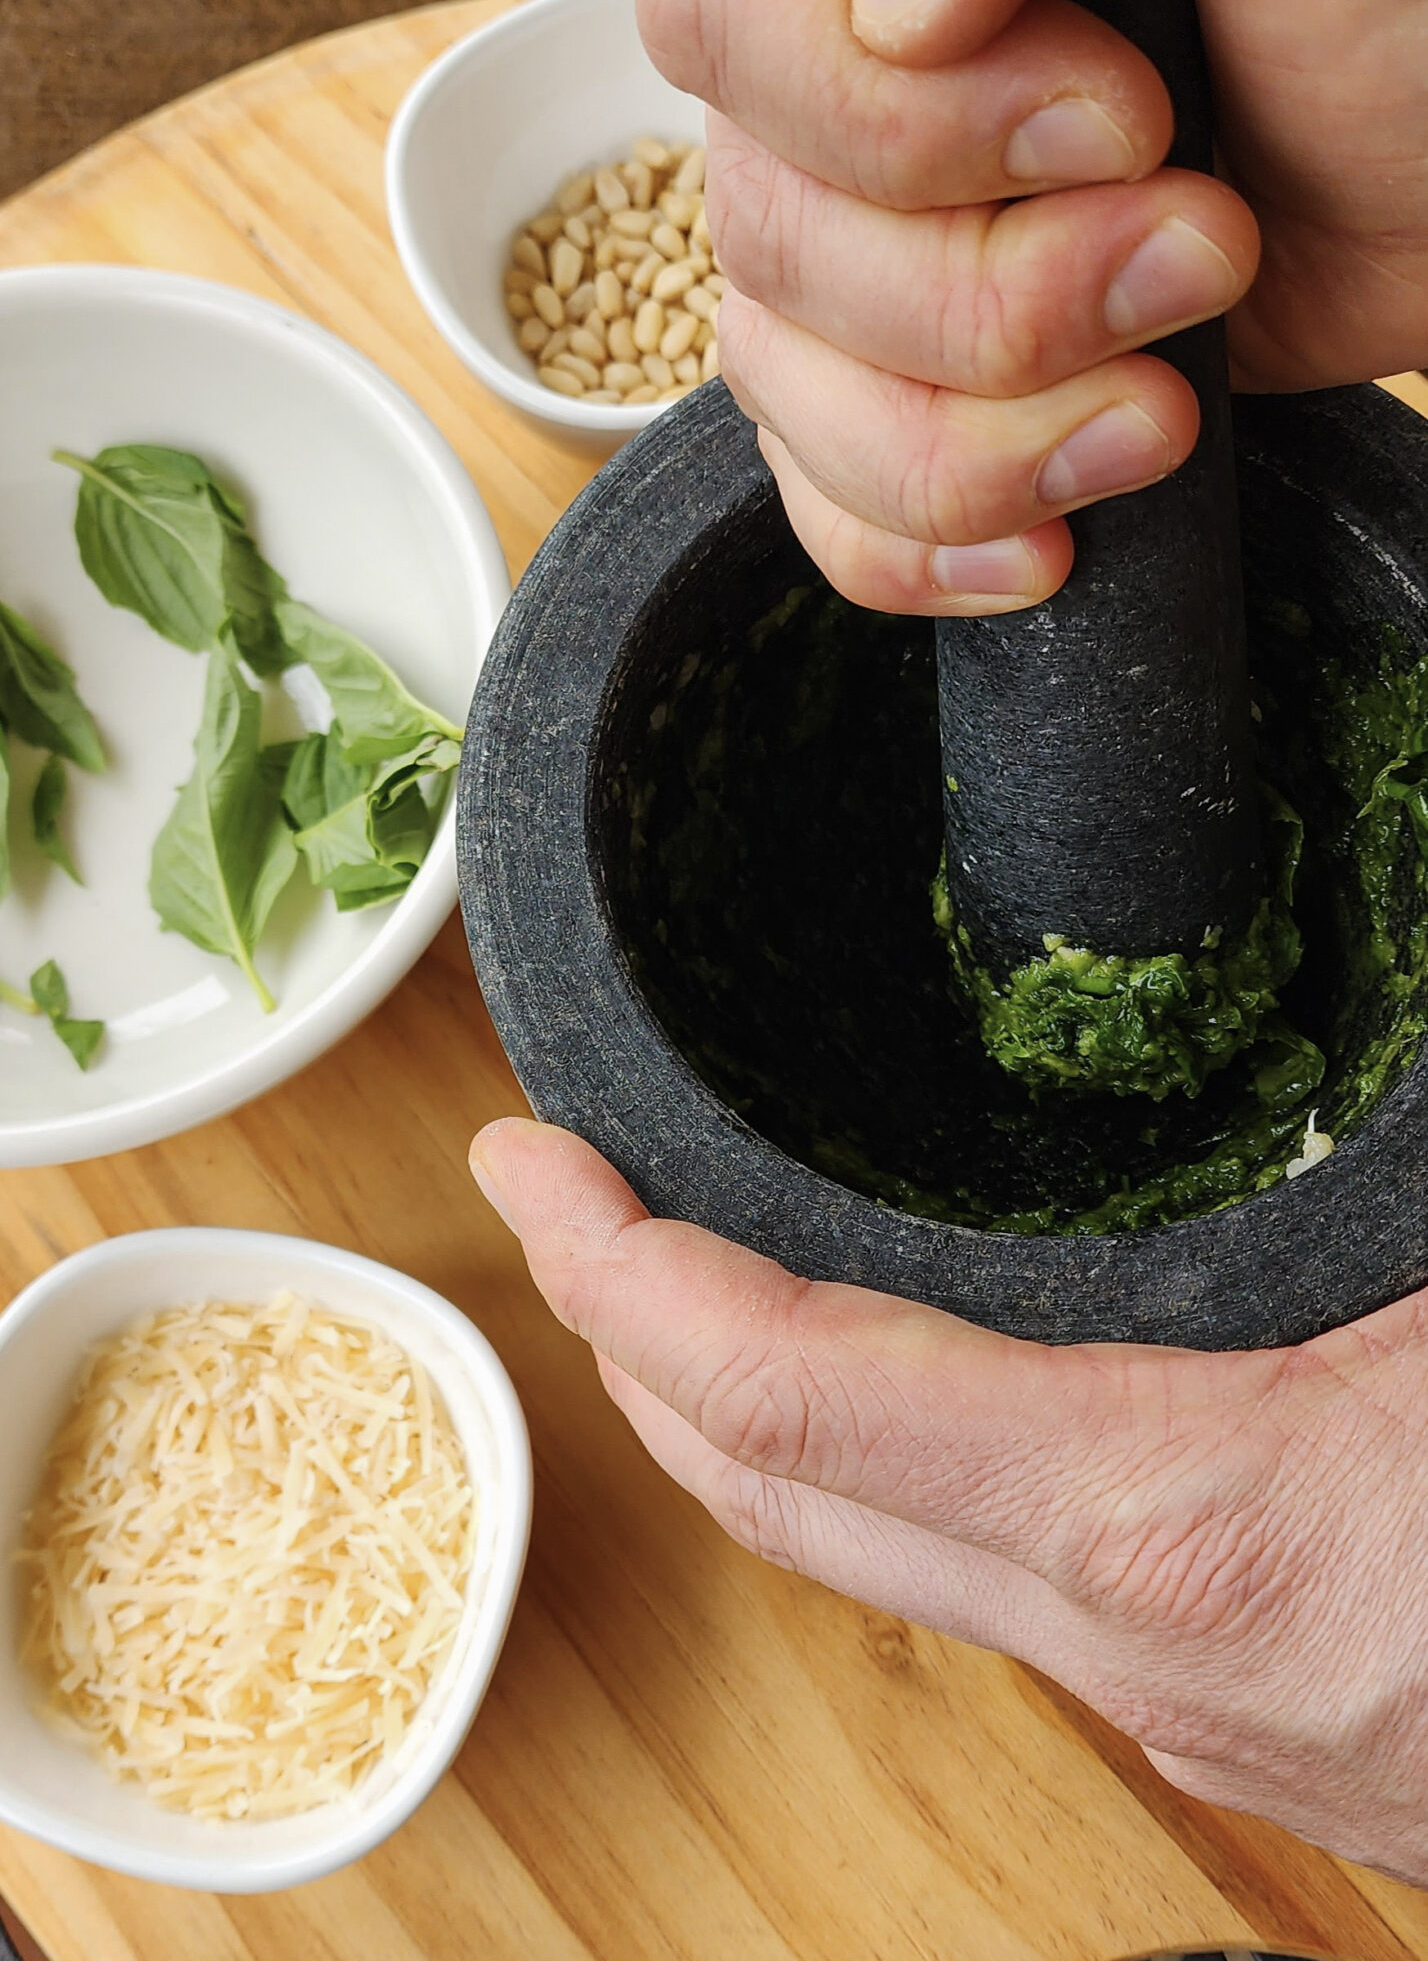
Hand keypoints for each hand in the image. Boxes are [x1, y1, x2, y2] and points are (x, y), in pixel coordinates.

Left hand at [472, 1116, 1427, 1881]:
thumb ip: (1364, 1162)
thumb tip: (1344, 1021)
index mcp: (1187, 1522)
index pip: (790, 1389)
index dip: (625, 1267)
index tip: (526, 1161)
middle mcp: (1135, 1641)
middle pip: (773, 1486)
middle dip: (635, 1333)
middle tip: (571, 1191)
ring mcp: (1173, 1704)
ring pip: (864, 1548)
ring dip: (745, 1402)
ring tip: (687, 1260)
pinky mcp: (1225, 1715)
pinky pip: (979, 1577)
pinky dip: (880, 1461)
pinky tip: (901, 1373)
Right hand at [635, 0, 1427, 616]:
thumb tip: (902, 16)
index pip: (729, 29)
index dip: (894, 122)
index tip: (1120, 124)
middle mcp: (830, 94)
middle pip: (771, 244)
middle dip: (994, 300)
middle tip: (1195, 255)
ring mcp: (862, 256)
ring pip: (789, 394)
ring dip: (981, 444)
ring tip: (1163, 410)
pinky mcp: (920, 390)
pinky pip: (827, 503)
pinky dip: (922, 553)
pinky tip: (1047, 543)